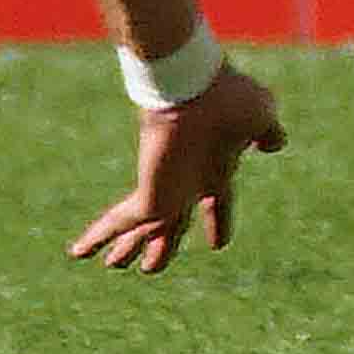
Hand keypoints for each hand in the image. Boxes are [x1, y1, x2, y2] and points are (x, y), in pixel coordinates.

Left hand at [69, 62, 285, 274]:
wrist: (193, 85)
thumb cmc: (228, 97)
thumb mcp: (260, 114)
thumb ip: (267, 132)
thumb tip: (276, 143)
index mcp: (216, 168)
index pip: (216, 203)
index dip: (218, 222)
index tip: (218, 244)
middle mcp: (188, 182)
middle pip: (172, 223)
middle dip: (162, 245)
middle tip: (150, 267)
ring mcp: (165, 188)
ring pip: (143, 229)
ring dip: (127, 247)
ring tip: (112, 265)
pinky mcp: (147, 193)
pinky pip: (119, 223)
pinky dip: (98, 237)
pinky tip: (77, 252)